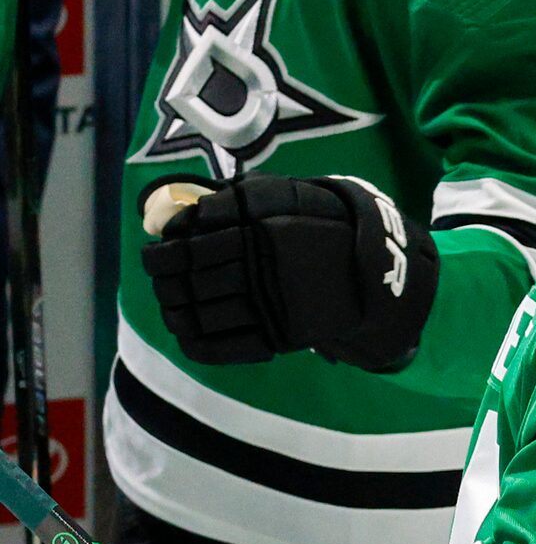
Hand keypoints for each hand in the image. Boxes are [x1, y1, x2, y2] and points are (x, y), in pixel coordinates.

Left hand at [142, 175, 438, 371]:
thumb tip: (173, 219)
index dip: (163, 252)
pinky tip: (187, 330)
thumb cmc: (321, 226)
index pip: (191, 247)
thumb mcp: (284, 197)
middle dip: (164, 279)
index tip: (154, 251)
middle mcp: (264, 270)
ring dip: (175, 310)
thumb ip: (231, 202)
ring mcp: (271, 306)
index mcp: (263, 232)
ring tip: (170, 302)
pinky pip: (222, 346)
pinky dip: (196, 342)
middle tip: (158, 274)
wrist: (373, 269)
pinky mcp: (279, 335)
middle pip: (190, 281)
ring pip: (201, 315)